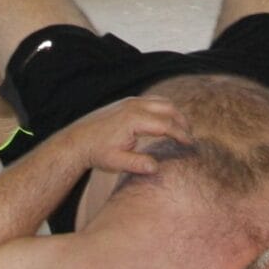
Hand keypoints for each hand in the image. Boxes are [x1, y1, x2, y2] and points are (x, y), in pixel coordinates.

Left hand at [67, 96, 192, 175]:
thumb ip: (138, 165)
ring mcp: (130, 101)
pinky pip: (152, 100)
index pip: (166, 124)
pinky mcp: (128, 102)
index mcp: (134, 119)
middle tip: (190, 137)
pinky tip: (166, 123)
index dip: (181, 134)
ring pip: (162, 101)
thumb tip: (156, 167)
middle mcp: (134, 106)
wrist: (78, 140)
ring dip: (174, 113)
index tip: (190, 144)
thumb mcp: (117, 163)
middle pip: (169, 107)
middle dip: (182, 121)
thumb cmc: (97, 153)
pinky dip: (164, 109)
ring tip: (181, 130)